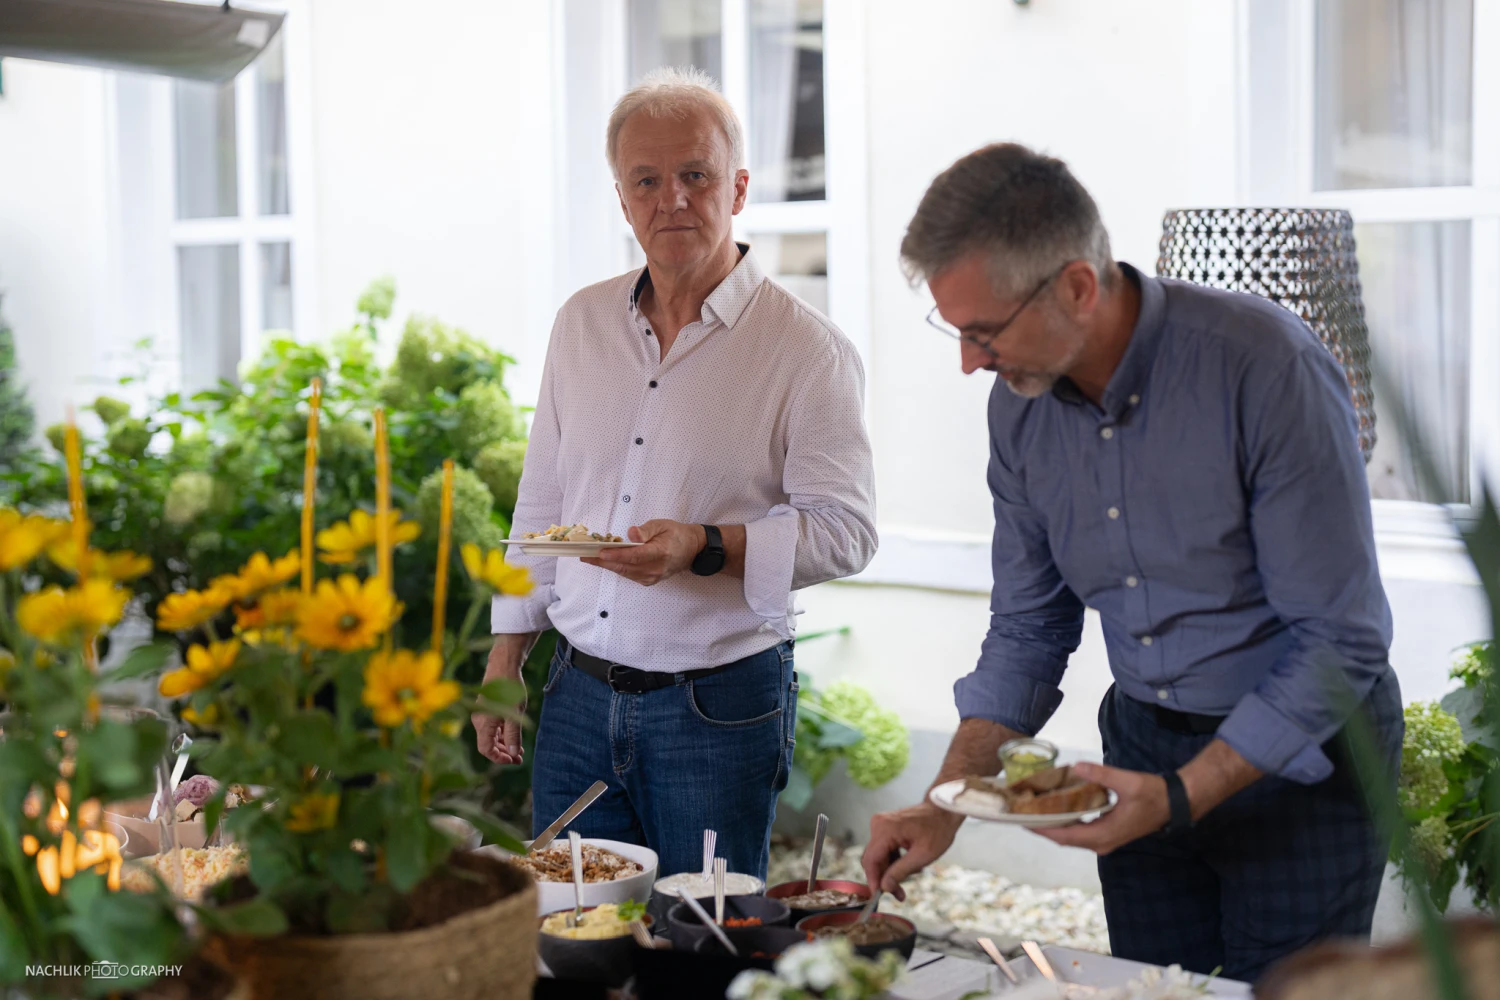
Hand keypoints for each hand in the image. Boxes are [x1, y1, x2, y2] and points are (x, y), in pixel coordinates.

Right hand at [474, 635, 529, 764]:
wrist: (504, 665)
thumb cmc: (509, 688)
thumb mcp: (515, 714)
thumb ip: (514, 735)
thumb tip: (514, 754)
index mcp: (483, 724)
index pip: (486, 750)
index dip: (499, 758)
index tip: (514, 760)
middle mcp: (479, 721)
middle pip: (488, 745)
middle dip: (504, 753)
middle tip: (520, 759)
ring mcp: (482, 715)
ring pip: (491, 737)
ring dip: (504, 745)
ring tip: (520, 750)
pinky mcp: (487, 710)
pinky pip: (492, 728)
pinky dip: (503, 735)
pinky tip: (514, 737)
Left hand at [582, 520, 705, 585]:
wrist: (691, 550)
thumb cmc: (675, 534)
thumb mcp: (662, 524)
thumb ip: (646, 530)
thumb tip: (631, 533)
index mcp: (661, 552)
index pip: (636, 555)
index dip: (617, 555)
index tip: (601, 552)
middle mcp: (656, 568)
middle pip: (625, 566)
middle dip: (603, 562)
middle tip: (585, 556)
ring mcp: (652, 577)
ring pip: (624, 572)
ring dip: (607, 565)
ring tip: (589, 558)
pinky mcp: (649, 581)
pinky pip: (629, 575)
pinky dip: (617, 568)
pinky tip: (605, 562)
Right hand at [862, 802, 963, 901]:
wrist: (944, 811)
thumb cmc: (938, 829)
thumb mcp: (922, 855)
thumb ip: (901, 871)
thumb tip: (884, 886)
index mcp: (885, 829)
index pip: (871, 860)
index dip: (873, 880)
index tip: (878, 896)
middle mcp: (878, 824)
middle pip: (873, 859)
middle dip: (884, 878)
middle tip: (899, 894)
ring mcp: (881, 824)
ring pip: (878, 856)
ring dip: (890, 871)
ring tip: (908, 879)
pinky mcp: (885, 827)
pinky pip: (883, 849)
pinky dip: (893, 861)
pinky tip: (908, 866)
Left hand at [1032, 762, 1168, 854]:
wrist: (1174, 803)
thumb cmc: (1153, 794)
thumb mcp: (1128, 782)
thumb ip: (1101, 775)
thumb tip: (1076, 767)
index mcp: (1103, 835)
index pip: (1064, 836)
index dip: (1042, 829)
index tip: (1022, 820)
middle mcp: (1101, 843)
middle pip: (1064, 838)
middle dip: (1042, 826)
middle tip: (1022, 810)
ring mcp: (1105, 840)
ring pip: (1072, 836)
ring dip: (1053, 824)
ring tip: (1033, 808)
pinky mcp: (1108, 833)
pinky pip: (1080, 831)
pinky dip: (1066, 821)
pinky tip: (1057, 807)